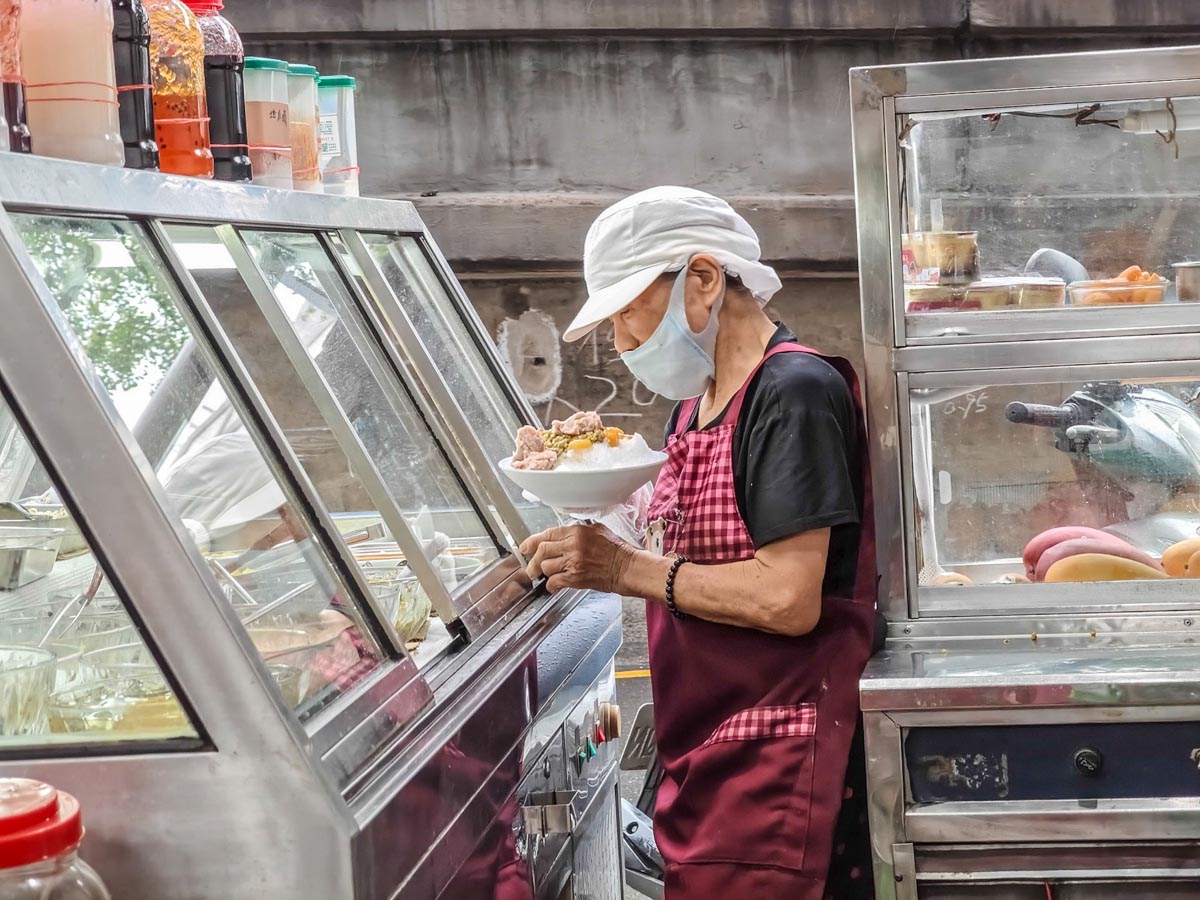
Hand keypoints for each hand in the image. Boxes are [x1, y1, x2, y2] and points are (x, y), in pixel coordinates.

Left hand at [519, 524, 636, 593]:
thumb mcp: (598, 530)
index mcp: (577, 531)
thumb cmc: (617, 550)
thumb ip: (578, 531)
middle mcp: (573, 545)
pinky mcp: (575, 578)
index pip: (548, 534)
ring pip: (546, 566)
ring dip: (544, 572)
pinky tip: (553, 586)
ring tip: (546, 575)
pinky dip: (550, 585)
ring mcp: (573, 562)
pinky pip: (554, 582)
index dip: (532, 541)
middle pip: (542, 550)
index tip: (525, 547)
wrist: (627, 568)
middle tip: (530, 567)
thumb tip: (564, 534)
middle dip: (533, 560)